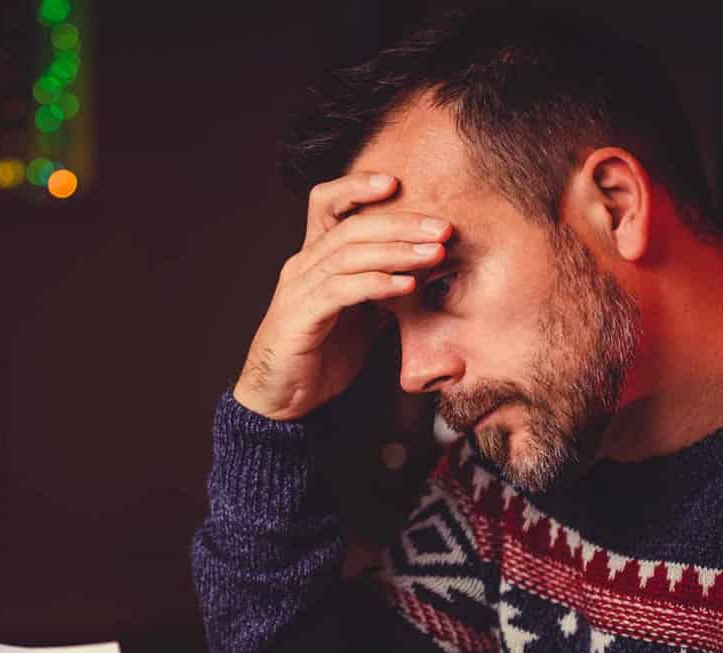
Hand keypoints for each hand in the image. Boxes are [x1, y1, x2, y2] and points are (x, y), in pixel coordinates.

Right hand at [233, 172, 450, 419]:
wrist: (281, 400)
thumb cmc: (318, 357)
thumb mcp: (358, 318)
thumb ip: (380, 292)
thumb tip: (419, 273)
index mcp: (313, 260)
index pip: (327, 204)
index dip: (357, 186)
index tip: (398, 182)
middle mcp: (302, 267)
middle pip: (350, 227)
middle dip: (400, 222)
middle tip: (441, 227)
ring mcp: (298, 291)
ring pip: (348, 254)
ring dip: (396, 251)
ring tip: (434, 254)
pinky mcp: (300, 318)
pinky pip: (340, 291)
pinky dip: (376, 284)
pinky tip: (406, 285)